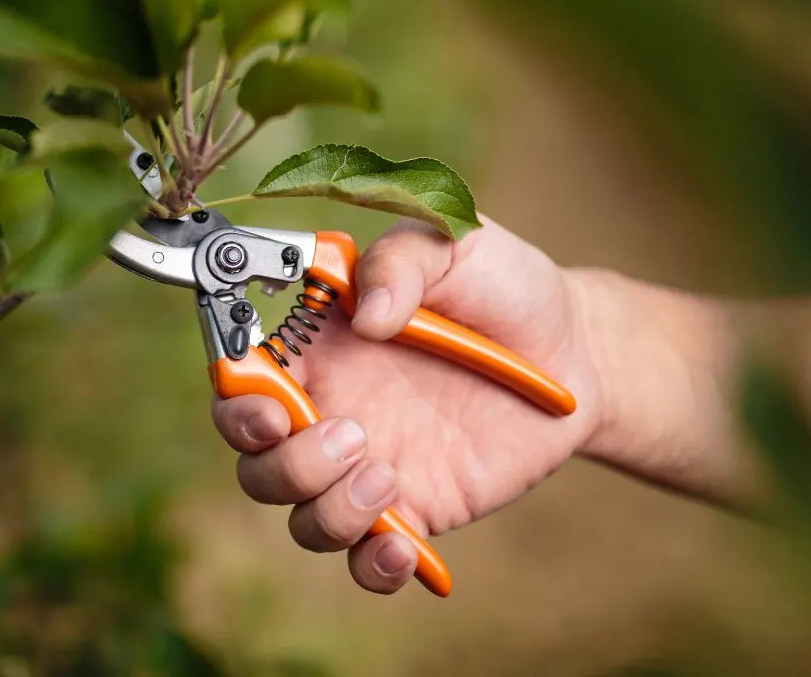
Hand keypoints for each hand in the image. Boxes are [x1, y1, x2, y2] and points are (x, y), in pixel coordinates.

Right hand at [211, 216, 603, 593]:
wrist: (575, 351)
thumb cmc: (504, 288)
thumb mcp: (455, 244)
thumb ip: (402, 261)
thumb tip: (367, 313)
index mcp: (318, 345)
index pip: (241, 379)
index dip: (235, 397)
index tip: (266, 402)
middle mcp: (330, 409)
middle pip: (256, 461)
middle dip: (283, 462)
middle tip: (349, 434)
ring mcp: (367, 466)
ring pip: (302, 517)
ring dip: (328, 508)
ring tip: (389, 474)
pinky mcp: (413, 511)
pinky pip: (366, 561)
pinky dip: (372, 567)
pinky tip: (406, 546)